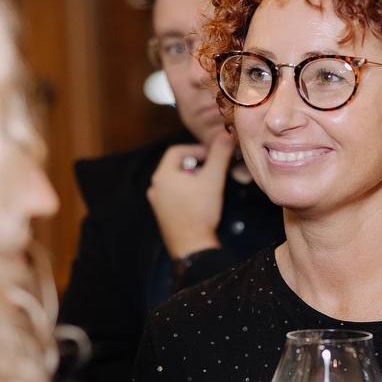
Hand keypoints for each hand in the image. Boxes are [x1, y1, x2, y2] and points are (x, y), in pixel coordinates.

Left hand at [146, 131, 234, 258]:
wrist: (192, 247)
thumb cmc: (200, 212)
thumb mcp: (212, 179)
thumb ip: (219, 154)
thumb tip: (226, 135)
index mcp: (162, 175)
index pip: (177, 151)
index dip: (196, 149)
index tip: (212, 155)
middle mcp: (156, 187)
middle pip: (176, 166)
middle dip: (196, 165)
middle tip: (212, 170)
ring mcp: (157, 202)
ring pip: (176, 181)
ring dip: (192, 179)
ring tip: (208, 186)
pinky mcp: (163, 215)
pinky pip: (174, 196)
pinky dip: (187, 193)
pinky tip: (201, 202)